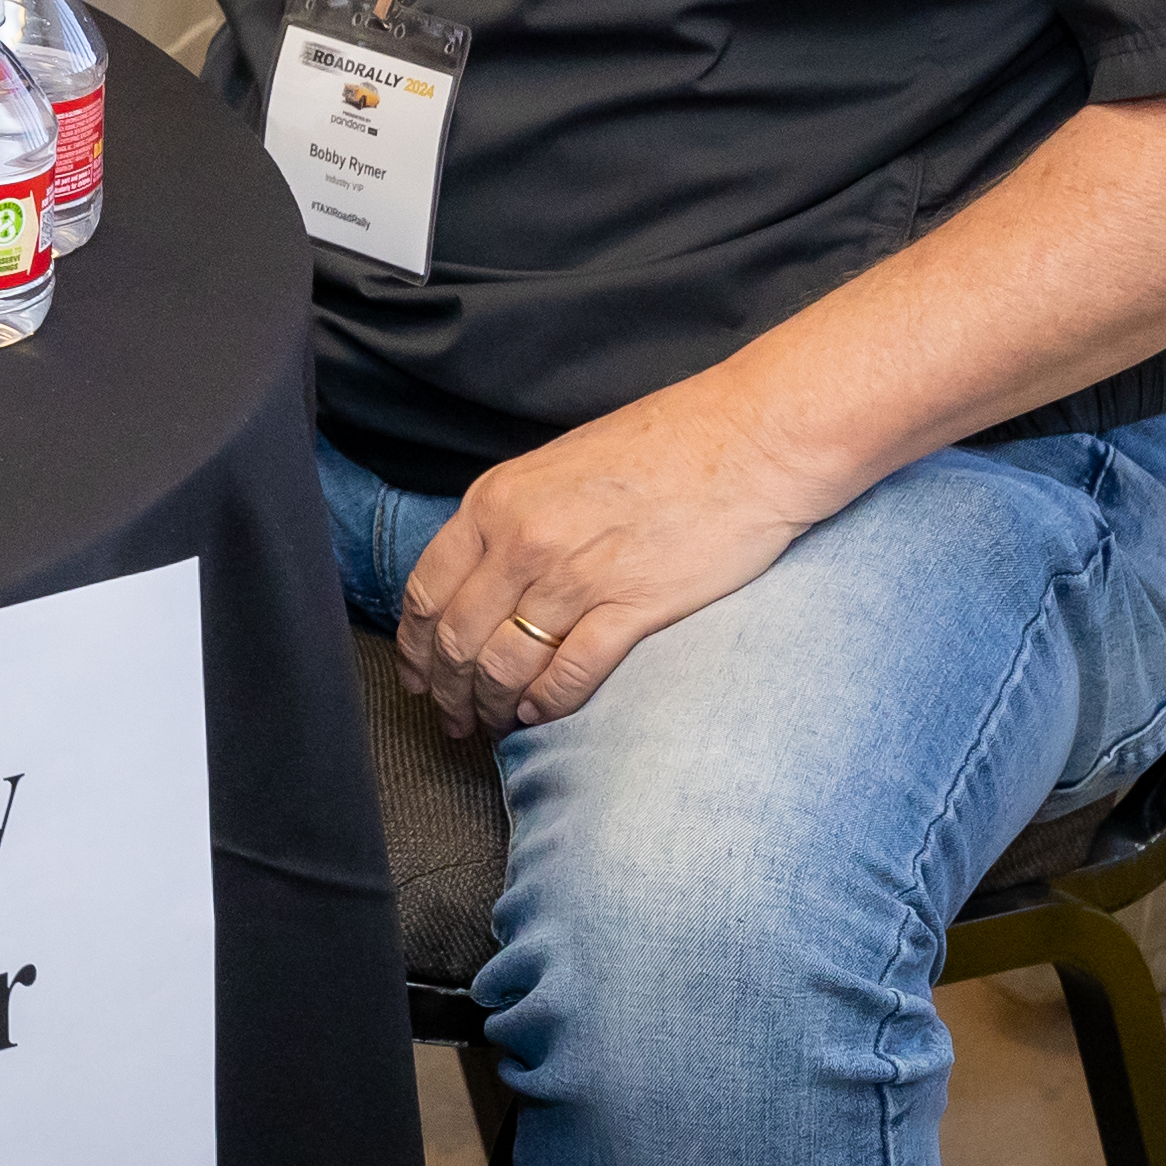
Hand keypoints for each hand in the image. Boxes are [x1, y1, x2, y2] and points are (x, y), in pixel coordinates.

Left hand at [391, 376, 826, 738]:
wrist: (750, 439)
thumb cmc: (663, 444)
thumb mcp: (557, 465)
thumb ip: (514, 517)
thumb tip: (485, 574)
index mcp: (496, 501)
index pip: (427, 591)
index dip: (415, 646)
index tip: (415, 676)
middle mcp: (523, 542)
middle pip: (458, 639)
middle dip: (447, 690)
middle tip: (450, 718)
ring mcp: (576, 576)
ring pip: (505, 665)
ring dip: (492, 707)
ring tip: (493, 726)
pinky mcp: (633, 607)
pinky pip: (570, 674)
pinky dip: (548, 704)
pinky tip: (541, 716)